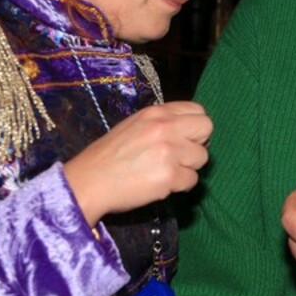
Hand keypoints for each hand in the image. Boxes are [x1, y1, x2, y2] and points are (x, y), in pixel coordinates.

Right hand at [64, 101, 211, 225]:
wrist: (88, 182)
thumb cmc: (108, 156)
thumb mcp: (134, 125)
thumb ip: (162, 123)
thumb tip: (189, 132)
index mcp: (156, 112)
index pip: (197, 110)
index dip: (194, 126)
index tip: (185, 138)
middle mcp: (165, 127)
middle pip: (207, 128)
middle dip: (198, 143)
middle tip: (182, 156)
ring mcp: (169, 151)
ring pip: (202, 158)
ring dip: (189, 168)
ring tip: (167, 172)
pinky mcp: (169, 176)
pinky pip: (192, 181)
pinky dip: (180, 186)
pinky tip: (161, 185)